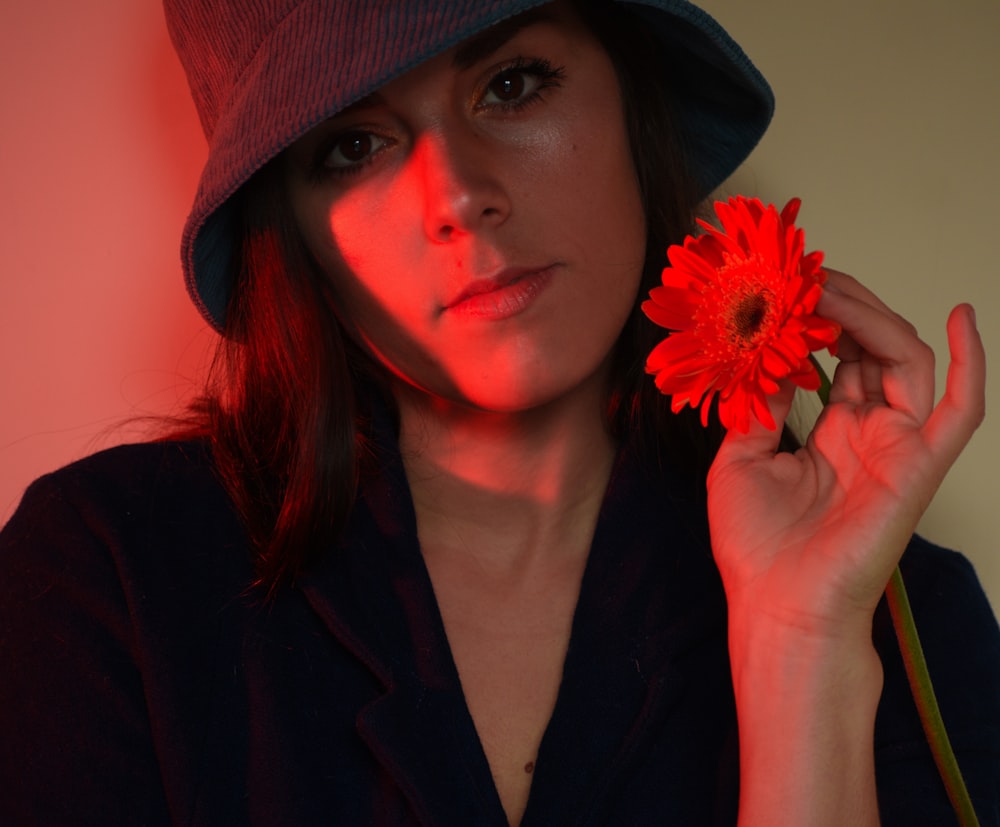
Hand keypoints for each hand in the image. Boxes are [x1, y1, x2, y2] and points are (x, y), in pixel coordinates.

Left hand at [707, 269, 985, 637]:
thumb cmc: (756, 546)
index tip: (787, 289)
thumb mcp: (739, 460)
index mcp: (828, 433)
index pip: (837, 359)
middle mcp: (866, 434)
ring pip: (906, 361)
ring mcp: (896, 447)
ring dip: (874, 317)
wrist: (778, 607)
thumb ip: (759, 406)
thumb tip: (764, 355)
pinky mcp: (919, 466)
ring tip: (833, 289)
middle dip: (842, 308)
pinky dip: (971, 362)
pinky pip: (960, 409)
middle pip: (872, 350)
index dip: (817, 322)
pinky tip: (962, 316)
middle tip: (807, 278)